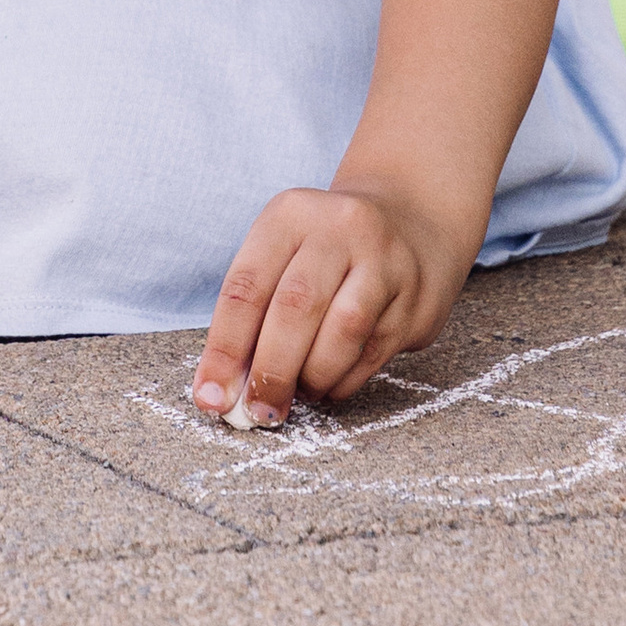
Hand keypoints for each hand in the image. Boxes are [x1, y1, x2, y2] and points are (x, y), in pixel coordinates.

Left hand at [192, 180, 471, 423]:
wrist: (411, 222)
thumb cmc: (326, 251)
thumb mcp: (285, 255)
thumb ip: (254, 315)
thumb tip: (223, 390)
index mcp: (290, 214)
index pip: (246, 286)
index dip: (224, 348)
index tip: (210, 397)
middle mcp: (339, 227)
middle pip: (295, 307)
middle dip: (271, 370)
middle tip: (258, 412)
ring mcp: (384, 260)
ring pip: (342, 331)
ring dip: (313, 377)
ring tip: (300, 392)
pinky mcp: (415, 297)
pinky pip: (373, 352)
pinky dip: (343, 380)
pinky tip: (329, 384)